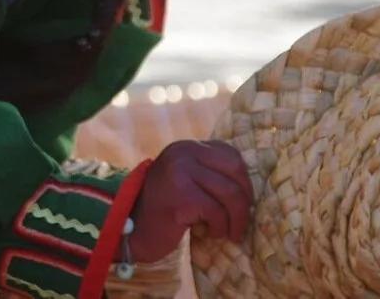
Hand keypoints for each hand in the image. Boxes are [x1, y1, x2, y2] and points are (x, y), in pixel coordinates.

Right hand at [127, 139, 253, 262]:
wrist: (131, 228)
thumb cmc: (164, 208)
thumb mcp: (186, 179)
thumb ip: (208, 172)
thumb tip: (248, 185)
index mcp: (186, 147)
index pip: (231, 155)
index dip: (244, 181)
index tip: (242, 203)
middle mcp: (183, 153)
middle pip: (235, 172)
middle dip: (244, 201)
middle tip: (240, 222)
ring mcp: (180, 171)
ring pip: (230, 194)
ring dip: (235, 220)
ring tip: (228, 232)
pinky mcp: (181, 195)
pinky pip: (217, 212)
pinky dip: (220, 228)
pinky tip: (210, 233)